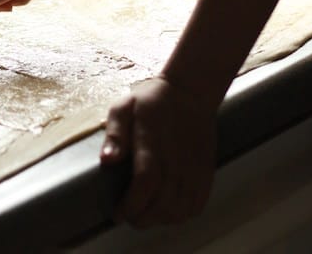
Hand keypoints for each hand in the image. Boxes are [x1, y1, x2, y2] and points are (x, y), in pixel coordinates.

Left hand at [100, 77, 216, 225]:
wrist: (190, 92)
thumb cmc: (153, 100)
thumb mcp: (124, 106)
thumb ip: (115, 132)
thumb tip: (107, 160)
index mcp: (152, 142)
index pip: (145, 183)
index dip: (131, 205)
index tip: (118, 213)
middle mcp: (176, 158)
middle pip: (163, 203)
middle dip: (142, 218)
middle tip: (128, 215)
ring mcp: (194, 167)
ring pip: (180, 209)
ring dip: (161, 219)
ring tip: (146, 214)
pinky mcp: (205, 171)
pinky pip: (196, 204)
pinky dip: (181, 215)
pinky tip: (168, 210)